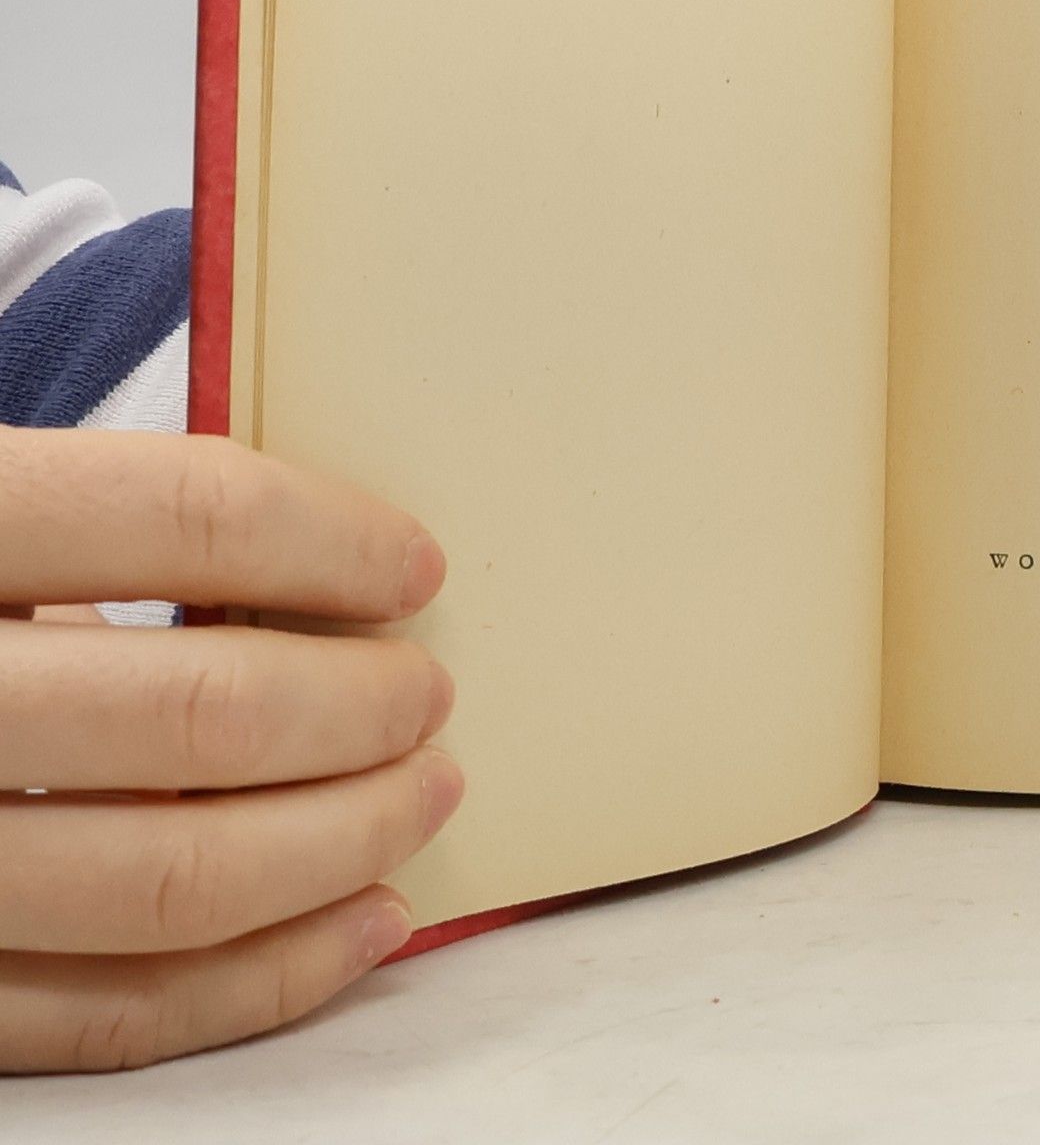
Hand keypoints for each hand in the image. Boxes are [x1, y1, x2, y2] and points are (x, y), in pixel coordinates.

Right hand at [0, 428, 460, 1071]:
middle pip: (199, 712)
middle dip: (361, 706)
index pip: (185, 516)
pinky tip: (368, 918)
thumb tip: (347, 585)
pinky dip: (273, 976)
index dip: (332, 541)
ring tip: (425, 792)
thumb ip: (130, 536)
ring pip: (174, 882)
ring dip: (346, 840)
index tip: (414, 568)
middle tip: (428, 694)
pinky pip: (118, 1017)